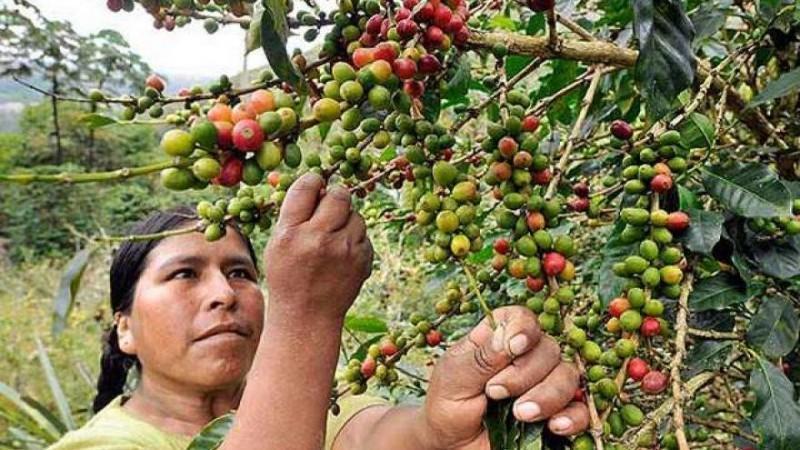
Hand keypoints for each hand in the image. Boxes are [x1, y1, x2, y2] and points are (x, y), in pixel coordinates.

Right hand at [264, 173, 372, 320]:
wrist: (308, 316)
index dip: (313, 181)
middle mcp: (319, 239)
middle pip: (339, 195)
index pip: (308, 186)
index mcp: (291, 233)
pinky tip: (341, 255)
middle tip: (329, 207)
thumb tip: (321, 184)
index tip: (315, 185)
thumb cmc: (288, 275)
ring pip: (356, 215)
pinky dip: (355, 239)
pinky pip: (364, 235)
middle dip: (335, 196)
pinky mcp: (363, 260)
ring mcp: (345, 251)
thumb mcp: (277, 244)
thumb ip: (295, 214)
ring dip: (346, 220)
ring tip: (332, 238)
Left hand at [418, 306, 589, 449]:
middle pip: (549, 348)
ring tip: (519, 415)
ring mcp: (543, 385)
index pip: (522, 318)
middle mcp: (525, 358)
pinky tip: (554, 426)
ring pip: (568, 376)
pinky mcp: (556, 414)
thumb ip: (480, 358)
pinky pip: (580, 410)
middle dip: (525, 373)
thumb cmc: (447, 406)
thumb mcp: (453, 379)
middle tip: (495, 393)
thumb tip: (510, 337)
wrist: (451, 446)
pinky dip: (572, 416)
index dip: (524, 328)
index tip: (514, 348)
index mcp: (497, 339)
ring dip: (547, 396)